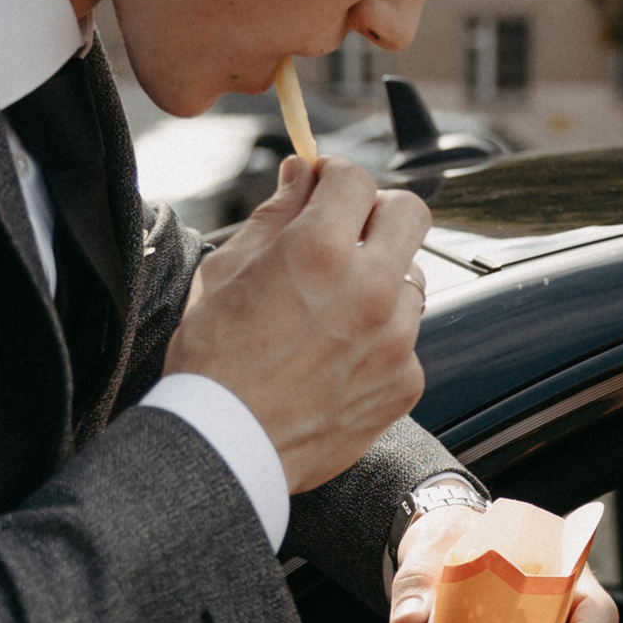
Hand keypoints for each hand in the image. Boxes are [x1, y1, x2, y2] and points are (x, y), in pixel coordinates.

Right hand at [163, 155, 429, 493]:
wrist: (224, 449)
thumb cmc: (212, 361)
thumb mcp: (225, 272)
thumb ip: (274, 215)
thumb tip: (301, 173)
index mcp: (319, 249)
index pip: (355, 177)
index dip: (334, 177)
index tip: (323, 189)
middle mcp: (370, 288)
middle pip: (410, 213)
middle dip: (377, 212)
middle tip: (347, 231)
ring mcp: (396, 338)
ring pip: (411, 279)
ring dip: (380, 282)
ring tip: (333, 312)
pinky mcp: (406, 381)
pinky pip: (406, 340)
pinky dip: (379, 340)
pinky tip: (336, 360)